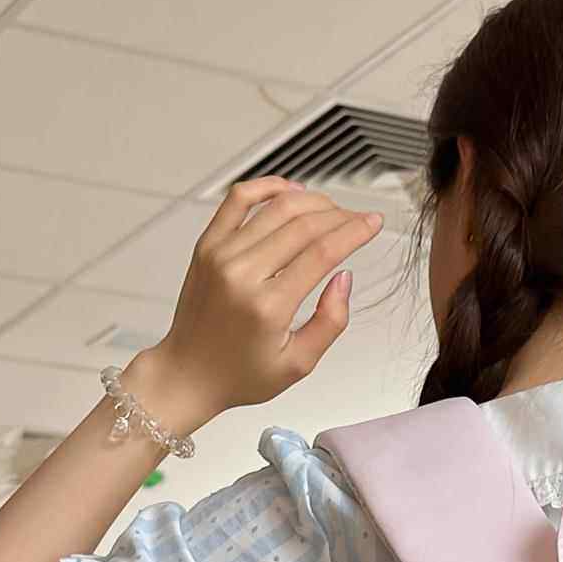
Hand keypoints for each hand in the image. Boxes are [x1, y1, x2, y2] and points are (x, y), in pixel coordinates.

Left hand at [130, 178, 384, 431]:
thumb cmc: (241, 374)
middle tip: (357, 219)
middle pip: (302, 224)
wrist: (189, 373)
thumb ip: (330, 322)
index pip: (322, 253)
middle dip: (339, 216)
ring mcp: (220, 254)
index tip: (373, 223)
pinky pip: (239, 199)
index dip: (354, 232)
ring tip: (331, 209)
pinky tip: (290, 191)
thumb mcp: (298, 364)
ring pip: (276, 207)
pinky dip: (268, 187)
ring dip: (311, 201)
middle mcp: (242, 273)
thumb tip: (344, 278)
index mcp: (268, 307)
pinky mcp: (207, 245)